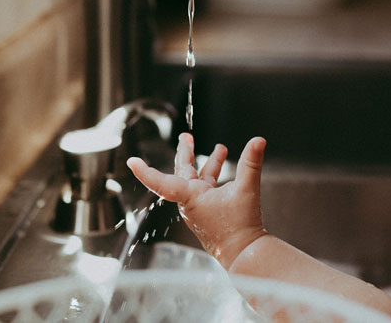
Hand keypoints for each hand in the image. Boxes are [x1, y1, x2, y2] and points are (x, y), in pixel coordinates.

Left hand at [127, 133, 268, 268]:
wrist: (245, 253)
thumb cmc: (240, 227)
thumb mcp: (247, 190)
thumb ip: (252, 163)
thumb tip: (258, 141)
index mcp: (191, 197)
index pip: (162, 182)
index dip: (146, 172)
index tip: (132, 162)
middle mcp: (191, 202)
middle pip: (183, 172)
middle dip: (185, 152)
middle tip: (186, 137)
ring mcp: (199, 207)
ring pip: (199, 179)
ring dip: (207, 163)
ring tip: (221, 148)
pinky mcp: (209, 211)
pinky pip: (208, 188)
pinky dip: (214, 175)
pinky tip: (226, 168)